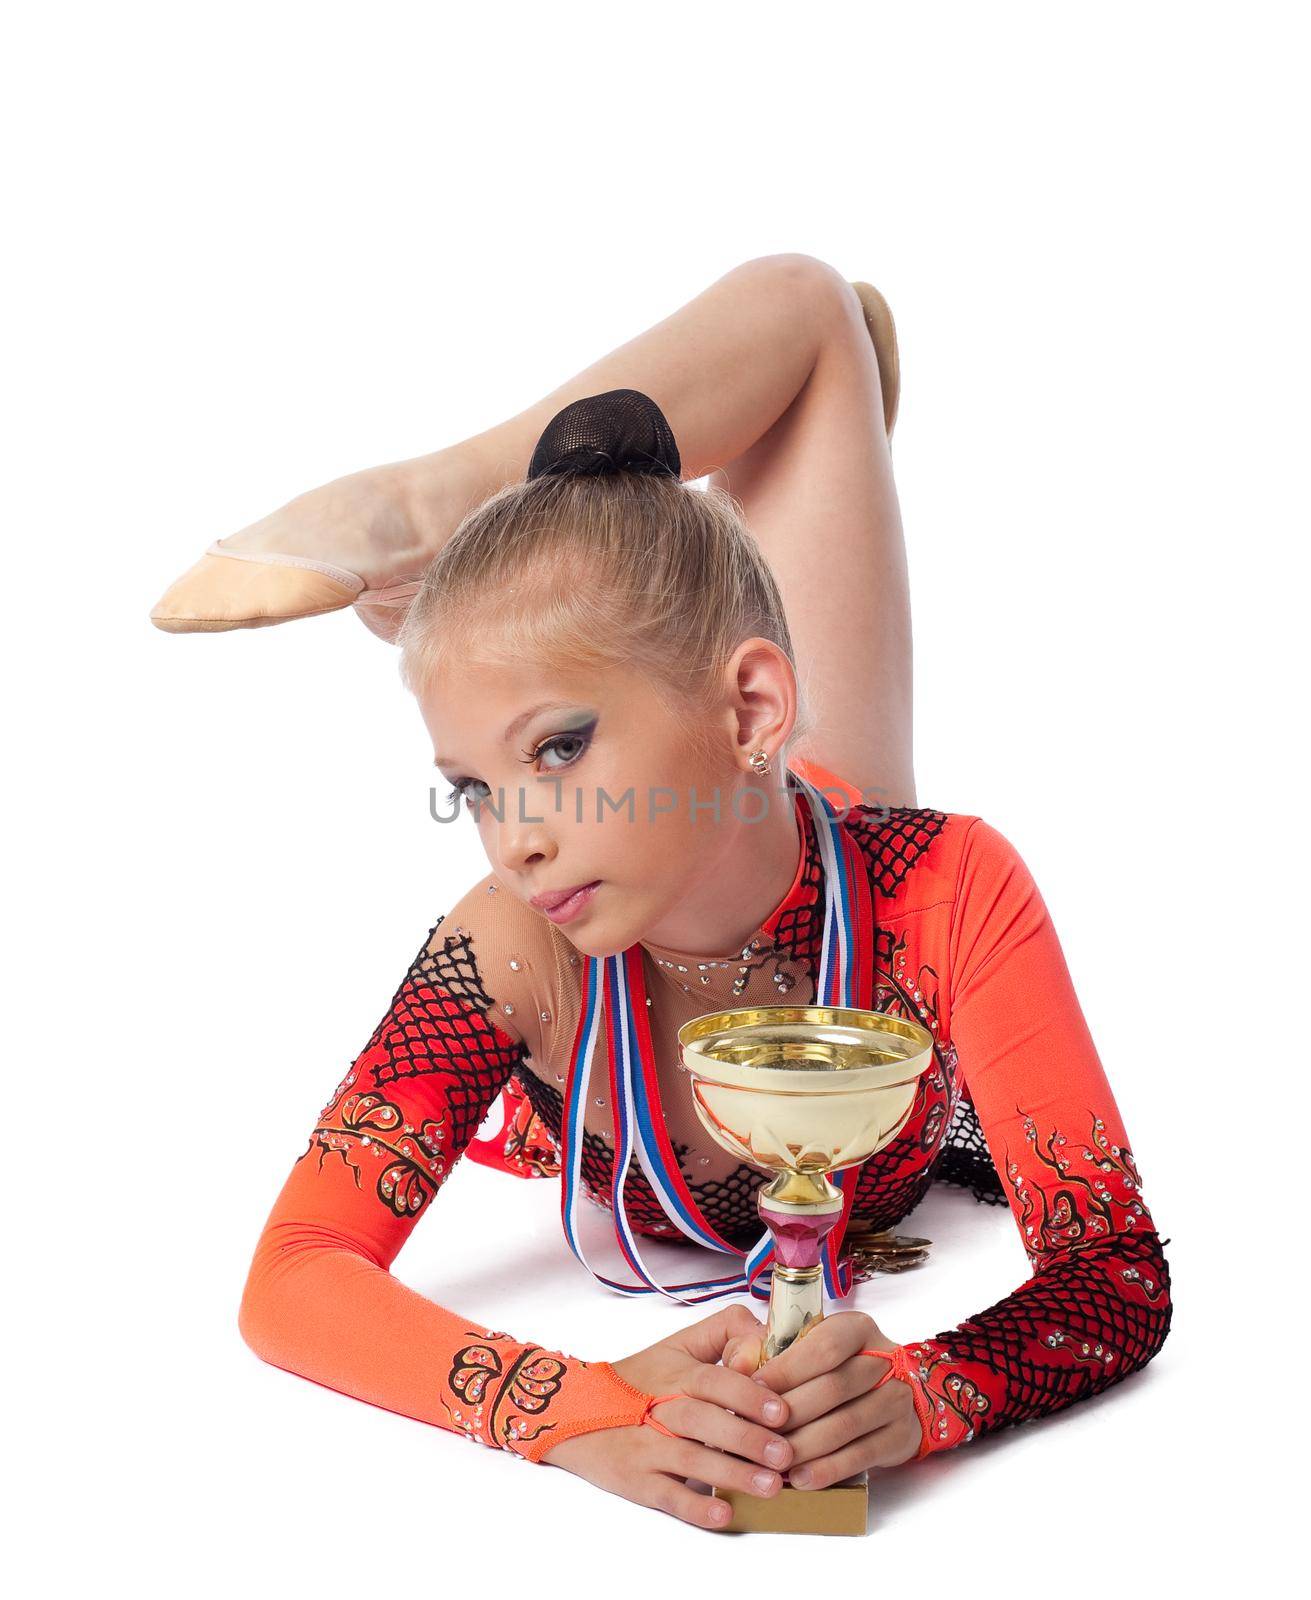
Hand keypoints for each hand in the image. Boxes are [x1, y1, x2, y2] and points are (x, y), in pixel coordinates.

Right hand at [541, 1303, 795, 1529]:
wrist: (572, 1410)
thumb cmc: (640, 1380)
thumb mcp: (677, 1346)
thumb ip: (723, 1333)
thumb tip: (767, 1335)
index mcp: (675, 1373)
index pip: (713, 1380)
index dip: (747, 1393)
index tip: (782, 1411)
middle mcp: (660, 1408)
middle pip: (703, 1420)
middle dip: (746, 1437)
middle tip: (785, 1454)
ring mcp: (646, 1447)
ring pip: (689, 1459)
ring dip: (731, 1473)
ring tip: (771, 1486)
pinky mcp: (636, 1480)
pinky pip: (666, 1495)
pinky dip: (695, 1507)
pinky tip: (724, 1514)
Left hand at [723, 1310, 921, 1487]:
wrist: (896, 1394)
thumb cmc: (837, 1368)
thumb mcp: (811, 1348)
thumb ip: (773, 1352)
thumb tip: (736, 1364)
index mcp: (856, 1329)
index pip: (823, 1347)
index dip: (787, 1370)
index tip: (752, 1389)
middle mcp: (883, 1358)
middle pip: (833, 1388)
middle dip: (790, 1414)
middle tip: (755, 1433)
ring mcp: (897, 1397)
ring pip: (845, 1425)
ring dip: (804, 1446)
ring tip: (771, 1461)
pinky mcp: (902, 1435)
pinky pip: (861, 1455)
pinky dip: (827, 1469)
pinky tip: (800, 1479)